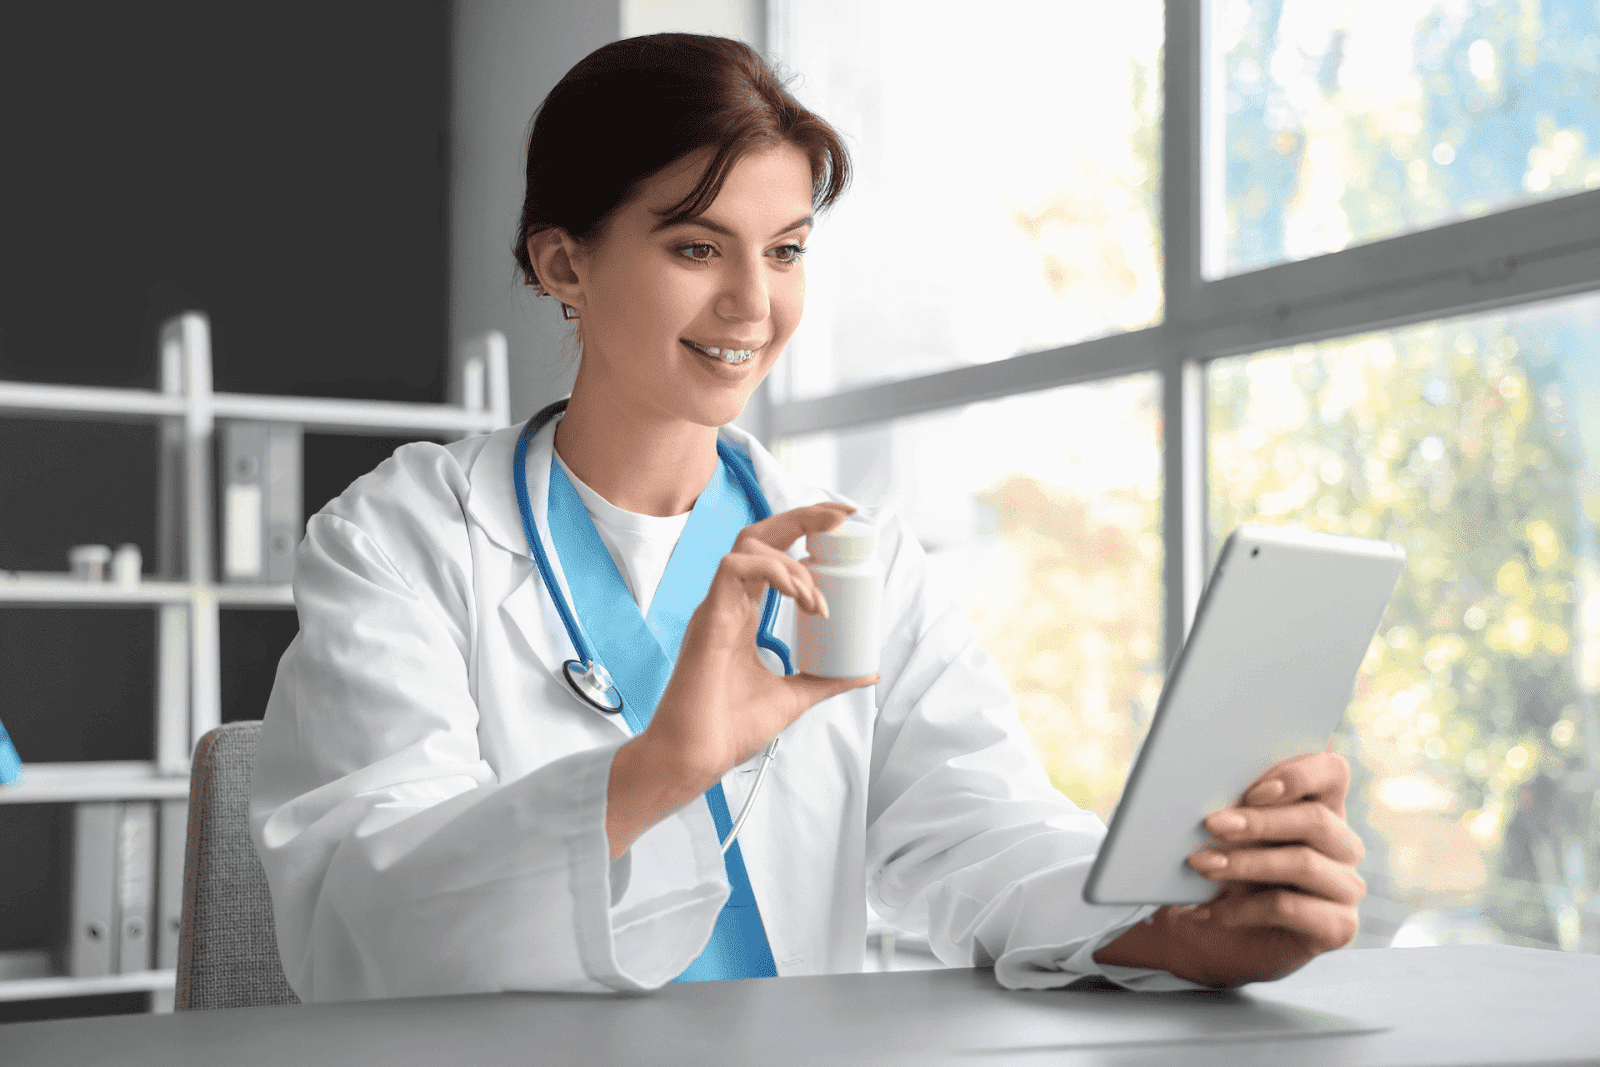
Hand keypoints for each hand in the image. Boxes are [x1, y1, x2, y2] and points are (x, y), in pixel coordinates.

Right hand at [606, 502, 879, 858]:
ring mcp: (716, 607)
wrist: (697, 757)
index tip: (845, 526)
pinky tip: (796, 595)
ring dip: (793, 563)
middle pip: (761, 535)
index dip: (806, 531)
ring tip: (815, 600)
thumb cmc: (730, 729)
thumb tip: (866, 672)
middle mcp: (729, 602)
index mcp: (745, 613)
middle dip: (803, 517)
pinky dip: (772, 571)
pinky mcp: (707, 617)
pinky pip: (733, 569)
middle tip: (842, 517)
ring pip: (749, 546)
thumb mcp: (794, 696)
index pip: (774, 554)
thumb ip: (826, 680)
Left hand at [1094, 750, 1365, 987]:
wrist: (1210, 938)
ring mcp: (1346, 886)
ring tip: (1202, 866)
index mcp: (1321, 805)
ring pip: (1304, 863)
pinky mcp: (1339, 926)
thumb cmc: (1219, 873)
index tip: (1252, 791)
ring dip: (1245, 863)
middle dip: (1258, 821)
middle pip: (1316, 819)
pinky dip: (1242, 907)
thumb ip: (1229, 807)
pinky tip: (1210, 910)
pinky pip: (1290, 908)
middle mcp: (1342, 843)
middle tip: (1211, 825)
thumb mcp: (1221, 836)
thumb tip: (1204, 789)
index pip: (1331, 771)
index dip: (1298, 775)